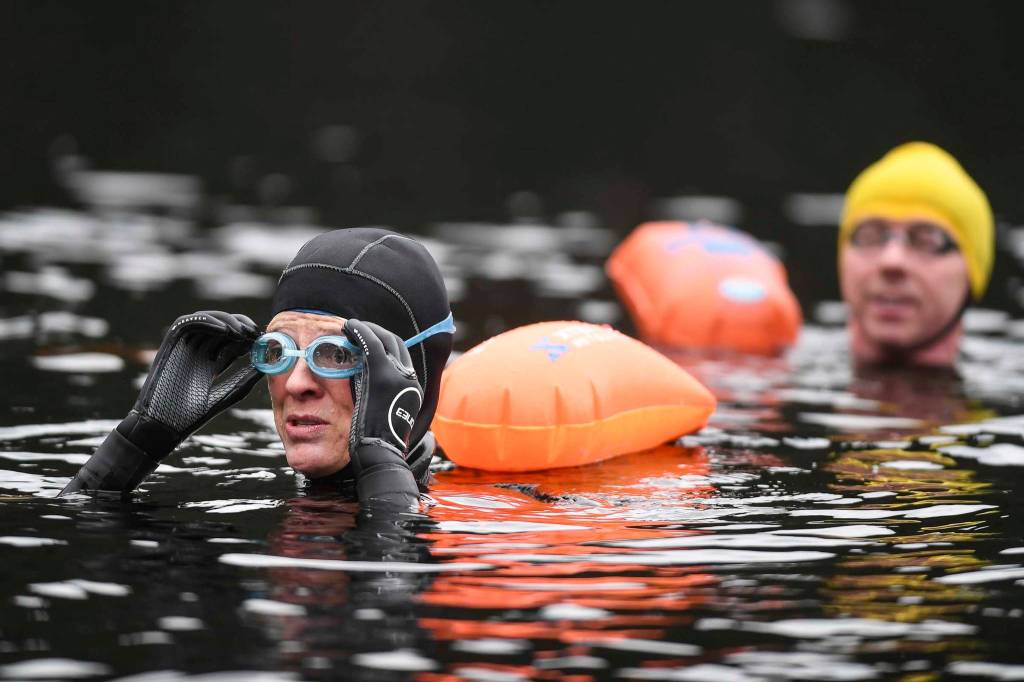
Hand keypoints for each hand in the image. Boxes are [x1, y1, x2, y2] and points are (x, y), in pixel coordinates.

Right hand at [61, 311, 260, 494]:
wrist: (163, 426)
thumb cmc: (192, 417)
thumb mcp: (227, 394)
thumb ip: (245, 379)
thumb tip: (267, 364)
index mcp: (210, 365)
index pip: (232, 343)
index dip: (248, 338)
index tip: (264, 340)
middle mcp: (198, 353)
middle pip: (222, 329)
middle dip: (241, 327)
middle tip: (256, 332)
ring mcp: (184, 348)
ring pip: (207, 322)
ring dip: (226, 321)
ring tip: (243, 331)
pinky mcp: (170, 345)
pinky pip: (187, 324)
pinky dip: (206, 321)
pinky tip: (225, 330)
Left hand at [343, 319, 421, 505]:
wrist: (380, 452)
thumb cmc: (378, 442)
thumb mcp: (385, 415)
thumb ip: (380, 398)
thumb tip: (366, 387)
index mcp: (411, 388)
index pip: (401, 356)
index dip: (385, 343)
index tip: (369, 340)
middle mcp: (409, 378)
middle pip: (396, 344)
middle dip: (377, 332)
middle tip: (358, 329)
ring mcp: (397, 375)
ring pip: (384, 340)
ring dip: (367, 330)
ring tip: (350, 327)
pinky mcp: (382, 375)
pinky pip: (371, 345)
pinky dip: (360, 332)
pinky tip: (348, 328)